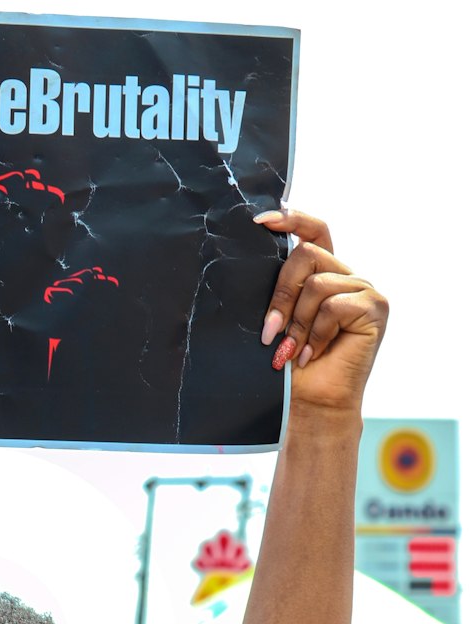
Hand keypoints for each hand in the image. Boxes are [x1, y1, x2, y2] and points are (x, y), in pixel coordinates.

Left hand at [255, 210, 387, 416]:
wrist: (310, 403)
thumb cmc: (289, 365)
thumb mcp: (276, 319)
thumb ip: (276, 288)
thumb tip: (249, 255)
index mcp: (324, 274)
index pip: (314, 231)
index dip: (291, 220)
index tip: (260, 222)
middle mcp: (345, 277)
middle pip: (307, 254)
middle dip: (281, 295)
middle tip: (269, 333)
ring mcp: (363, 290)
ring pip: (318, 284)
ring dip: (297, 323)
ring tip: (293, 351)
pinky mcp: (375, 307)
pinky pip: (334, 305)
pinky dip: (317, 333)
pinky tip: (313, 354)